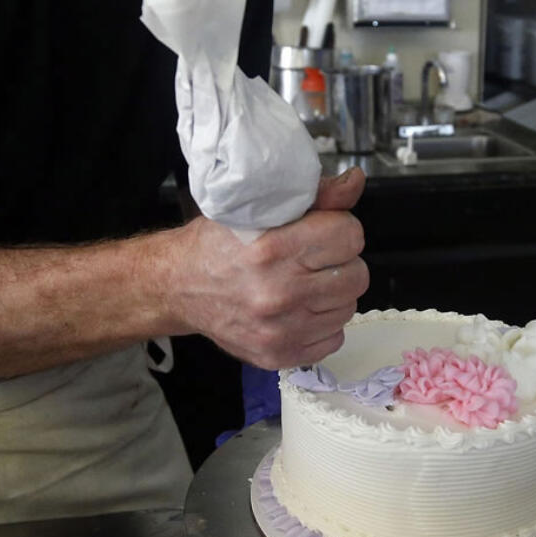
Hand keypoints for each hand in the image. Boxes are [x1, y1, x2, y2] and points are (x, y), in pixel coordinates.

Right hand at [165, 168, 369, 369]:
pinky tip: (298, 307)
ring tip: (303, 281)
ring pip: (348, 307)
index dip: (340, 228)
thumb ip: (314, 196)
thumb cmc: (217, 245)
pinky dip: (322, 322)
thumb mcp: (259, 208)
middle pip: (356, 275)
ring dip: (332, 293)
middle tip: (314, 258)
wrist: (179, 286)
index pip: (350, 236)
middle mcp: (278, 294)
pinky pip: (334, 338)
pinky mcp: (279, 355)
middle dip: (340, 261)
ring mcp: (280, 330)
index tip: (324, 231)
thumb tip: (354, 181)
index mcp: (273, 249)